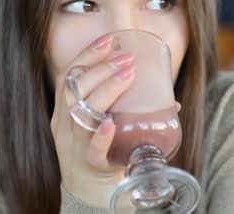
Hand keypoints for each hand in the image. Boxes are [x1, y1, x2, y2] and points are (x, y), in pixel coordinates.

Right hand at [51, 34, 134, 207]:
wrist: (88, 192)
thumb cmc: (98, 148)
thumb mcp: (101, 123)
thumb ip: (127, 107)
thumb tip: (169, 97)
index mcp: (65, 110)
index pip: (69, 75)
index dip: (86, 55)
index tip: (108, 41)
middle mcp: (64, 125)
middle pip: (76, 90)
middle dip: (101, 69)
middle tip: (127, 59)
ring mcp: (73, 145)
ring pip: (82, 114)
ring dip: (105, 91)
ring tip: (127, 75)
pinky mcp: (89, 165)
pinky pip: (91, 150)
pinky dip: (100, 137)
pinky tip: (111, 124)